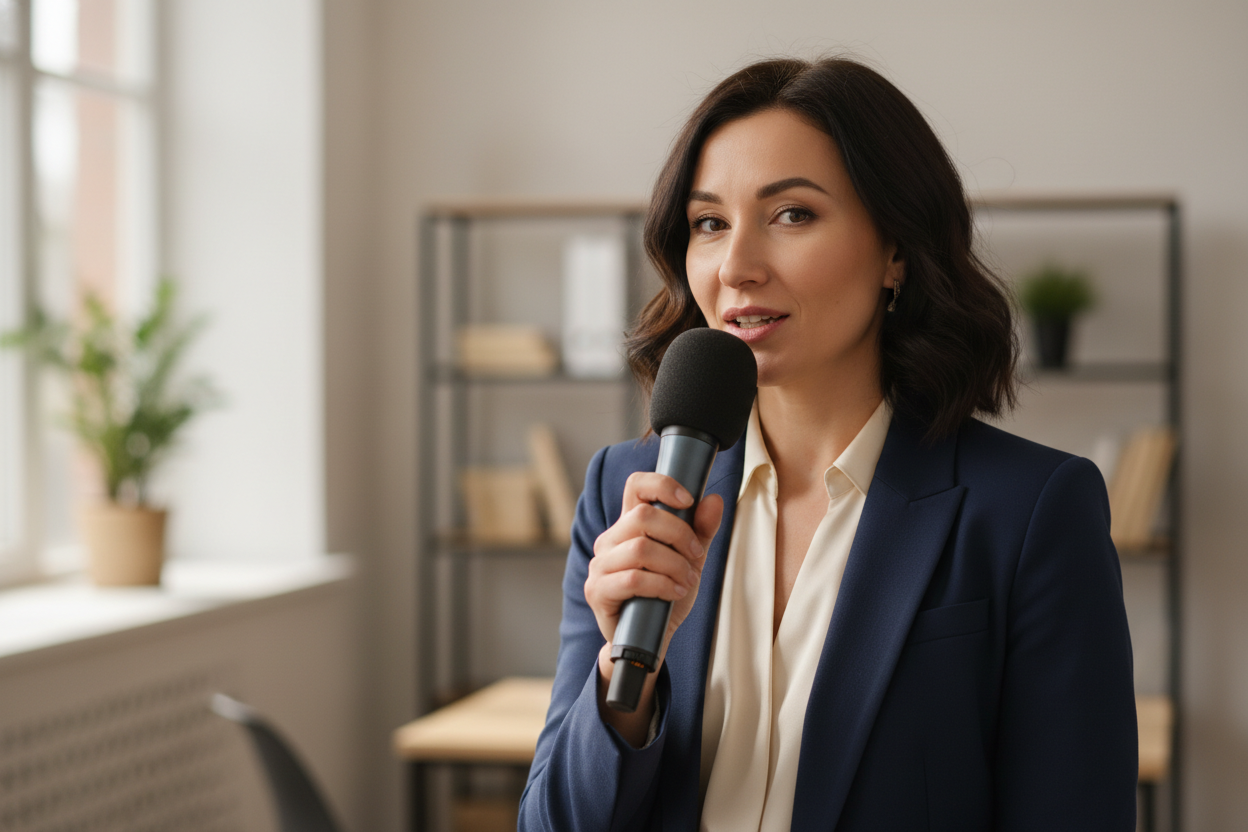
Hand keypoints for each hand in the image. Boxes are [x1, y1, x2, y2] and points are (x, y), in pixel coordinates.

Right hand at [586, 472, 723, 678]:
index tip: (688, 500)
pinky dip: (662, 584)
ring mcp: (600, 565)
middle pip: (642, 516)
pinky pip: (633, 579)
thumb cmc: (665, 596)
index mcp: (629, 525)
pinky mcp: (598, 591)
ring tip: (687, 580)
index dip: (661, 485)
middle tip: (696, 556)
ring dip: (674, 564)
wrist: (649, 641)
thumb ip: (701, 532)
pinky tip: (674, 593)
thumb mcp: (690, 561)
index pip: (636, 486)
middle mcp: (610, 540)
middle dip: (679, 534)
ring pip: (640, 548)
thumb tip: (714, 500)